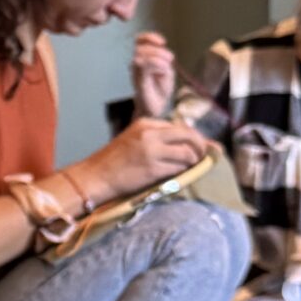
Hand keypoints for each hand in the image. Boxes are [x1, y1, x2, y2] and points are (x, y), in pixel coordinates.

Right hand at [79, 114, 208, 207]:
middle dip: (201, 147)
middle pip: (189, 135)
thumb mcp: (134, 139)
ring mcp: (152, 151)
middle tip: (204, 158)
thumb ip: (156, 137)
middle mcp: (150, 133)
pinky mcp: (153, 169)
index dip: (194, 137)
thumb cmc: (114, 161)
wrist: (96, 177)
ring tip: (193, 168)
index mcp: (146, 123)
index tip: (200, 146)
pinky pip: (179, 168)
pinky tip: (183, 176)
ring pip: (187, 152)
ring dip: (194, 162)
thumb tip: (187, 142)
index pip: (179, 126)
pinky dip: (185, 172)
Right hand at [130, 31, 175, 117]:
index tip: (163, 42)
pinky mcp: (137, 79)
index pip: (140, 40)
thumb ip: (163, 58)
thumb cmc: (160, 89)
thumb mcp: (166, 69)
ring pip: (141, 55)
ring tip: (166, 68)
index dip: (150, 37)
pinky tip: (162, 71)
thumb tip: (163, 52)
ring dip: (158, 58)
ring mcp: (135, 71)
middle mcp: (136, 63)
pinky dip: (155, 65)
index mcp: (142, 58)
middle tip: (170, 60)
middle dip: (158, 51)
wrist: (155, 108)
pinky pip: (142, 66)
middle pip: (142, 47)